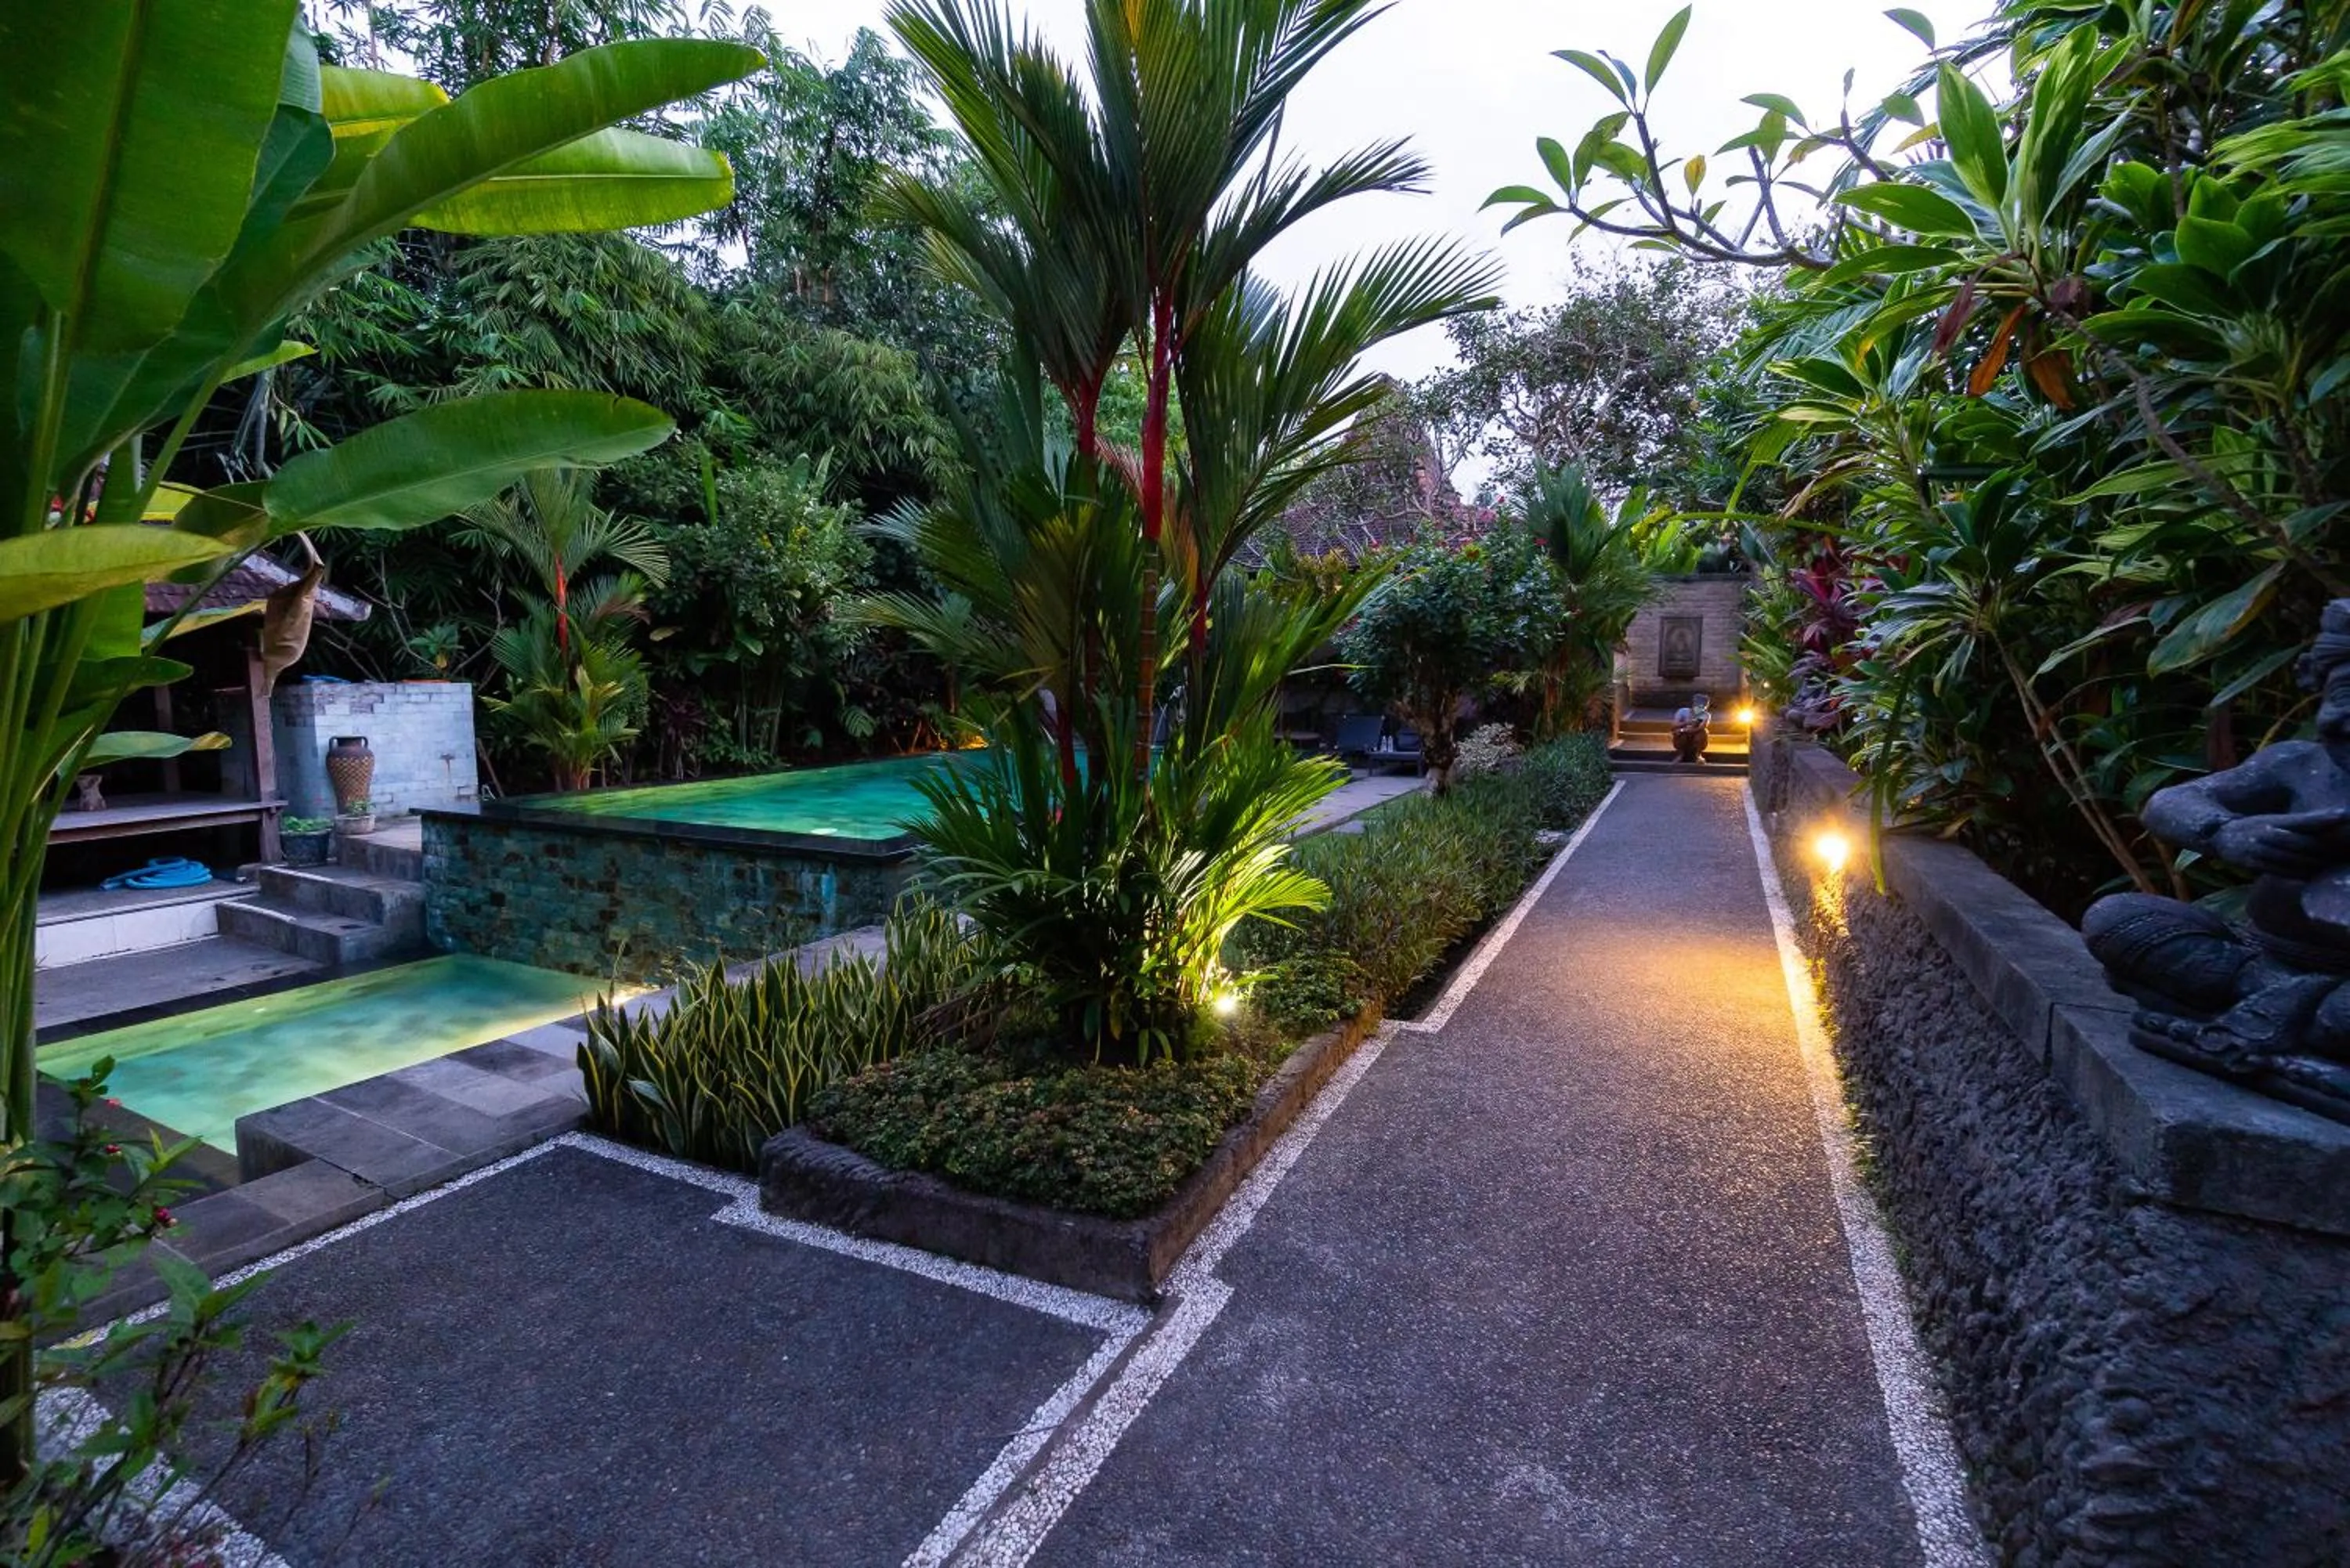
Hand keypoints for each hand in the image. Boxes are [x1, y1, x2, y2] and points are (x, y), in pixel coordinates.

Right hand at [2213, 809, 2349, 876]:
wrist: (2219, 836)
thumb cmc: (2253, 828)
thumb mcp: (2272, 821)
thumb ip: (2296, 823)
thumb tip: (2328, 820)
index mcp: (2273, 821)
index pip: (2303, 820)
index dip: (2323, 818)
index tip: (2344, 814)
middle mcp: (2266, 834)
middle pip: (2301, 842)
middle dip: (2322, 848)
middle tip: (2342, 849)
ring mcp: (2259, 849)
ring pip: (2292, 859)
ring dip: (2312, 863)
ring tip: (2328, 864)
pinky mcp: (2253, 863)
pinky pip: (2279, 871)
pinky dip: (2297, 874)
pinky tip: (2309, 875)